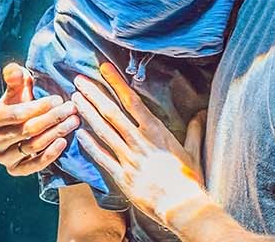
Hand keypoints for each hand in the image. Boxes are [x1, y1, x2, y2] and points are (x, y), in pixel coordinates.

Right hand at [0, 63, 80, 175]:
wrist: (22, 126)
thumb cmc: (21, 101)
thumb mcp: (18, 87)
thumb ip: (15, 76)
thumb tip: (15, 71)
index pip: (17, 114)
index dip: (39, 107)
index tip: (58, 99)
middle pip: (27, 130)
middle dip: (52, 118)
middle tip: (71, 109)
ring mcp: (3, 158)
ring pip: (33, 146)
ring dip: (56, 133)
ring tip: (73, 121)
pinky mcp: (14, 170)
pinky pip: (33, 166)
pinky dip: (50, 154)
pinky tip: (63, 141)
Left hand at [72, 62, 212, 229]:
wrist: (181, 206)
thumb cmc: (189, 180)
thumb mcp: (194, 152)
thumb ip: (195, 131)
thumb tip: (201, 114)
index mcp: (156, 131)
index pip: (132, 101)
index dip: (116, 83)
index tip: (103, 68)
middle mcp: (139, 141)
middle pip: (111, 112)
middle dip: (93, 94)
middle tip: (78, 80)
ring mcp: (128, 158)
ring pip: (103, 131)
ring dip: (87, 114)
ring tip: (74, 100)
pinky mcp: (121, 176)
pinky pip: (101, 157)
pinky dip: (89, 145)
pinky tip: (79, 133)